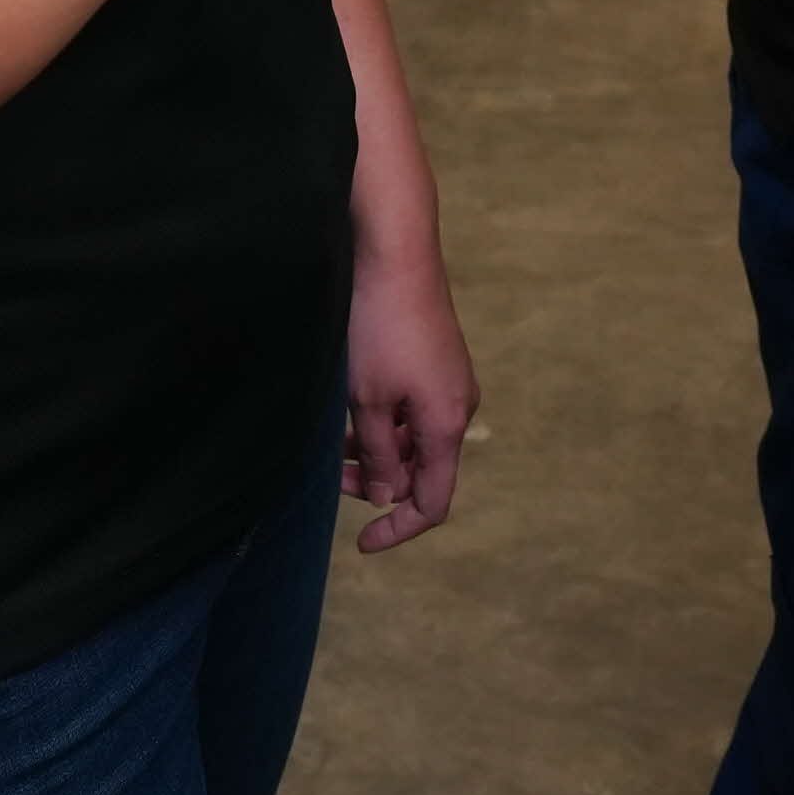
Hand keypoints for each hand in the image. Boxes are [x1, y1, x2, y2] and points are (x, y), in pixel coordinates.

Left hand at [340, 227, 478, 552]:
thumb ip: (379, 456)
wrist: (395, 252)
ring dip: (379, 450)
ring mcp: (449, 380)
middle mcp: (458, 405)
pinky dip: (386, 422)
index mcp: (447, 423)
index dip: (399, 528)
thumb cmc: (379, 326)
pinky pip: (415, 409)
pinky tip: (352, 412)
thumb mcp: (369, 400)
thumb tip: (387, 496)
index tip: (364, 542)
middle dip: (380, 483)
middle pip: (423, 469)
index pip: (433, 501)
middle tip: (335, 478)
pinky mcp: (437, 359)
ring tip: (337, 443)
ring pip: (415, 438)